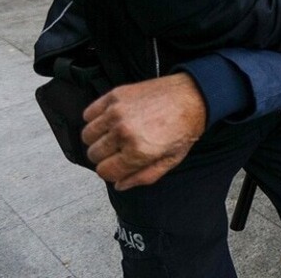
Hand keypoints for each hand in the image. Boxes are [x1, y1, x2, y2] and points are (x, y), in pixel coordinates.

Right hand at [81, 73, 206, 190]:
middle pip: (93, 154)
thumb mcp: (171, 160)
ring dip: (98, 139)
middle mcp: (124, 132)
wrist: (192, 96)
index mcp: (138, 151)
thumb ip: (144, 176)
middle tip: (120, 150)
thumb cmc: (185, 127)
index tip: (119, 166)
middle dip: (105, 157)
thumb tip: (120, 185)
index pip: (104, 172)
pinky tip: (111, 121)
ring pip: (87, 135)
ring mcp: (117, 112)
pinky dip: (95, 119)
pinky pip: (88, 114)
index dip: (112, 172)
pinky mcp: (115, 95)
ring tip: (115, 135)